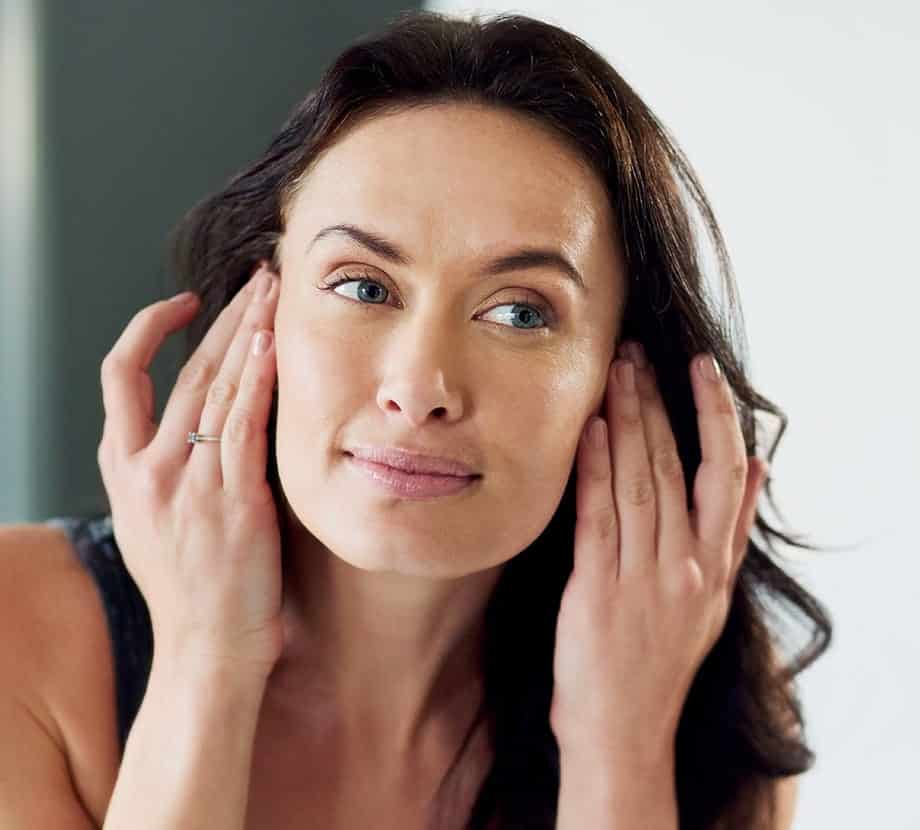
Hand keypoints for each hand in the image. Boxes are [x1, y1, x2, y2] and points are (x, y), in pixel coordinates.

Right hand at [97, 263, 283, 678]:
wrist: (206, 649)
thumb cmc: (191, 589)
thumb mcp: (153, 522)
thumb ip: (164, 469)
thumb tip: (196, 424)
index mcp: (123, 469)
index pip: (121, 376)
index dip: (149, 329)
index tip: (187, 302)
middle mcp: (148, 468)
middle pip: (184, 369)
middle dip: (225, 315)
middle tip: (257, 278)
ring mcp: (189, 483)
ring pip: (216, 386)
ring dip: (249, 331)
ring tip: (275, 292)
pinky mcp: (233, 500)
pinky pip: (245, 424)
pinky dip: (258, 379)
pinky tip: (274, 344)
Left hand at [548, 341, 768, 767]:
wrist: (622, 729)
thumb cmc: (659, 659)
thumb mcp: (712, 598)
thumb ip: (731, 531)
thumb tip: (759, 467)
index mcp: (714, 565)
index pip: (725, 474)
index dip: (715, 416)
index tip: (701, 370)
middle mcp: (685, 566)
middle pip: (673, 466)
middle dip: (655, 404)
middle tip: (638, 354)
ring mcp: (642, 578)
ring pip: (637, 482)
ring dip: (624, 423)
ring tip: (615, 374)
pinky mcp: (597, 590)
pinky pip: (598, 518)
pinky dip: (593, 470)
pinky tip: (587, 430)